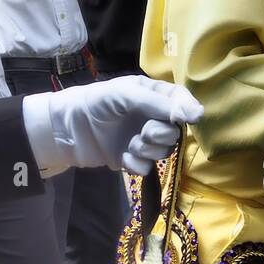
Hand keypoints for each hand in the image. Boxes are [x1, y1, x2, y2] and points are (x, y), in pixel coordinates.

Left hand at [22, 75, 203, 177]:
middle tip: (144, 132)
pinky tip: (122, 158)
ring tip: (130, 145)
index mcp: (153, 97)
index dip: (189, 111)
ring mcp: (143, 140)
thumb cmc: (97, 102)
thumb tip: (195, 115)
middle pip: (175, 132)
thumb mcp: (127, 94)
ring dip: (148, 150)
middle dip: (161, 135)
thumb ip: (159, 104)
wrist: (67, 129)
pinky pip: (147, 168)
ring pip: (164, 152)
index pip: (181, 102)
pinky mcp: (132, 160)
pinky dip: (136, 165)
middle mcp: (152, 118)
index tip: (191, 119)